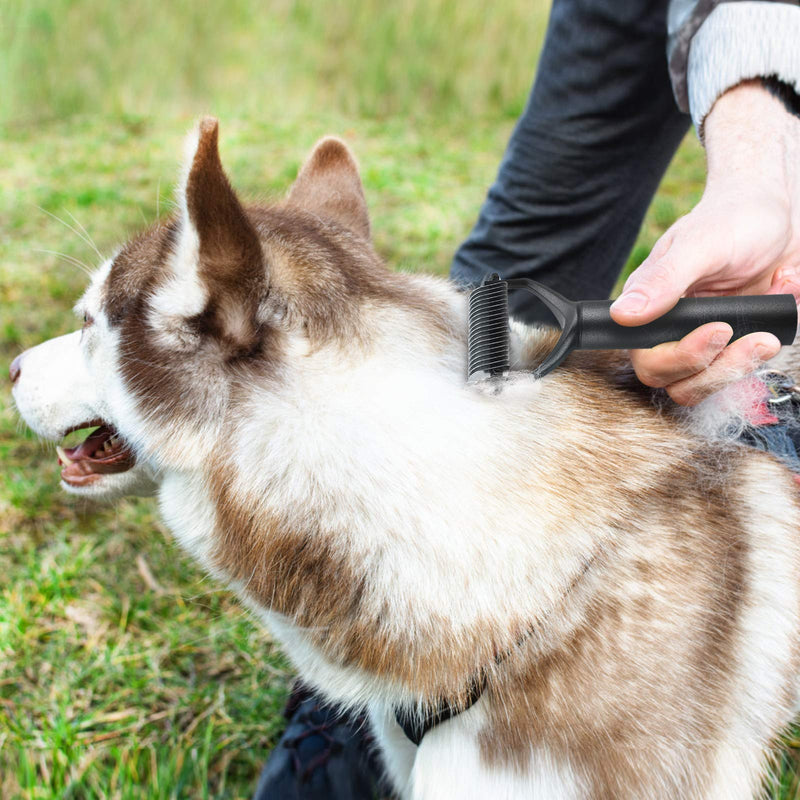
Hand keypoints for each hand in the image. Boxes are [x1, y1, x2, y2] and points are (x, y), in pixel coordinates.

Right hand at [610, 80, 799, 405]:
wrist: (777, 210)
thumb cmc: (733, 218)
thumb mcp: (699, 245)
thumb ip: (662, 282)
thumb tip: (621, 315)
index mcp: (653, 308)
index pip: (649, 360)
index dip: (680, 359)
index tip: (716, 330)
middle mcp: (675, 330)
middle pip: (679, 383)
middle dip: (717, 367)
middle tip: (750, 337)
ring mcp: (707, 340)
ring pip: (711, 383)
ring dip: (744, 363)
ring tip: (768, 330)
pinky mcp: (739, 342)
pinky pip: (749, 365)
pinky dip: (773, 340)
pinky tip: (779, 302)